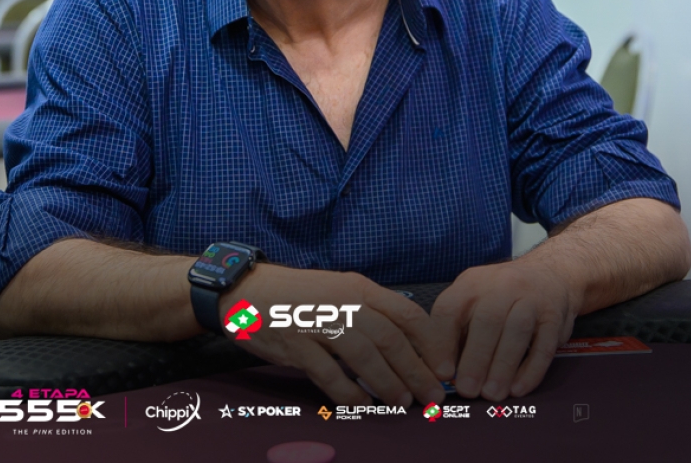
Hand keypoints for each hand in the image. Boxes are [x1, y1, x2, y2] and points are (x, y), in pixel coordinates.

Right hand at [224, 266, 452, 406]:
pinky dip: (348, 392)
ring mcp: (317, 322)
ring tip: (402, 402)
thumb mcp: (340, 290)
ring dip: (388, 383)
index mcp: (358, 287)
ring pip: (364, 356)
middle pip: (390, 338)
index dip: (430, 344)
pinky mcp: (295, 344)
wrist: (247, 289)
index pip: (406, 314)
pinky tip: (362, 404)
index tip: (444, 368)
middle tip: (431, 396)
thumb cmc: (299, 295)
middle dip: (416, 370)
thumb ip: (371, 311)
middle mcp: (342, 302)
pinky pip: (328, 373)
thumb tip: (409, 344)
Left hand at [430, 257, 577, 400]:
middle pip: (486, 321)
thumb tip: (442, 372)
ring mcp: (530, 298)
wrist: (548, 274)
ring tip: (491, 394)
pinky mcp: (554, 316)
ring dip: (502, 366)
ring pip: (516, 331)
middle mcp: (501, 286)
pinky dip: (531, 370)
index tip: (442, 373)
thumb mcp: (473, 300)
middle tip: (468, 390)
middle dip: (475, 360)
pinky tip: (518, 389)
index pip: (449, 309)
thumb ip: (458, 330)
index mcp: (471, 284)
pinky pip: (544, 345)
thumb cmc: (500, 297)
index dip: (442, 342)